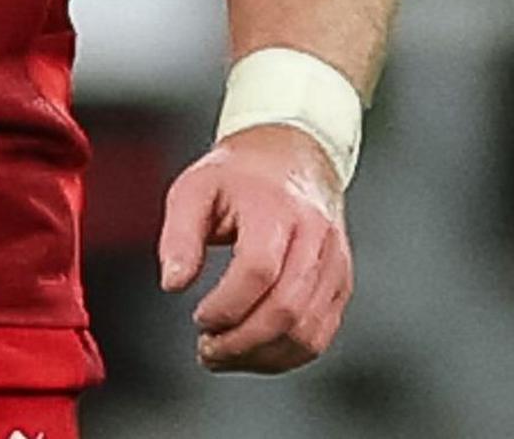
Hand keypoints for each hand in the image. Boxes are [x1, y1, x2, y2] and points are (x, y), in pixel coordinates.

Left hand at [157, 122, 355, 372]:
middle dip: (242, 341)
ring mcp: (334, 264)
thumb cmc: (239, 175)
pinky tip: (255, 353)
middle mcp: (315, 237)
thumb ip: (179, 236)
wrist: (292, 158)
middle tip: (207, 351)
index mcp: (276, 209)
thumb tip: (172, 283)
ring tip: (225, 355)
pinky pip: (322, 333)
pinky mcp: (341, 283)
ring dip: (264, 356)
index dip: (228, 304)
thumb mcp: (194, 189)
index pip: (259, 269)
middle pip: (287, 308)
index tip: (199, 318)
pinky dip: (287, 354)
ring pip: (309, 330)